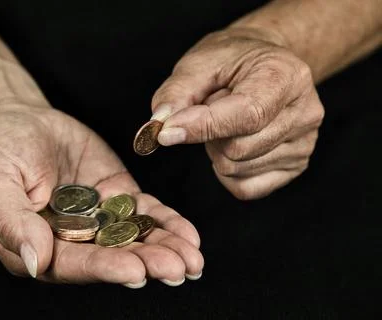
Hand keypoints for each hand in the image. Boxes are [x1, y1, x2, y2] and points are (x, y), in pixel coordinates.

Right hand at [0, 101, 202, 286]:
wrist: (17, 121)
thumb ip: (11, 223)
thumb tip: (35, 263)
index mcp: (37, 247)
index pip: (74, 264)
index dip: (105, 268)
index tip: (136, 271)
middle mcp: (71, 239)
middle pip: (112, 256)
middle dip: (147, 263)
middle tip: (179, 270)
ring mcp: (97, 218)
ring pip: (134, 238)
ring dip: (165, 249)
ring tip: (194, 260)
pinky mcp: (115, 195)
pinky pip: (144, 211)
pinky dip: (167, 222)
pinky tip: (189, 235)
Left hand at [151, 29, 324, 199]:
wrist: (263, 64)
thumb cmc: (232, 61)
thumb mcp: (199, 63)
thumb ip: (176, 93)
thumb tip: (160, 127)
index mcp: (286, 76)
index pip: (247, 115)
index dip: (203, 127)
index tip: (167, 132)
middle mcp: (305, 112)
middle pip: (238, 148)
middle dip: (209, 135)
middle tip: (212, 110)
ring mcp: (305, 143)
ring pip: (237, 169)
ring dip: (217, 150)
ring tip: (227, 123)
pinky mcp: (295, 166)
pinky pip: (246, 188)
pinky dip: (227, 172)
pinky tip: (234, 143)